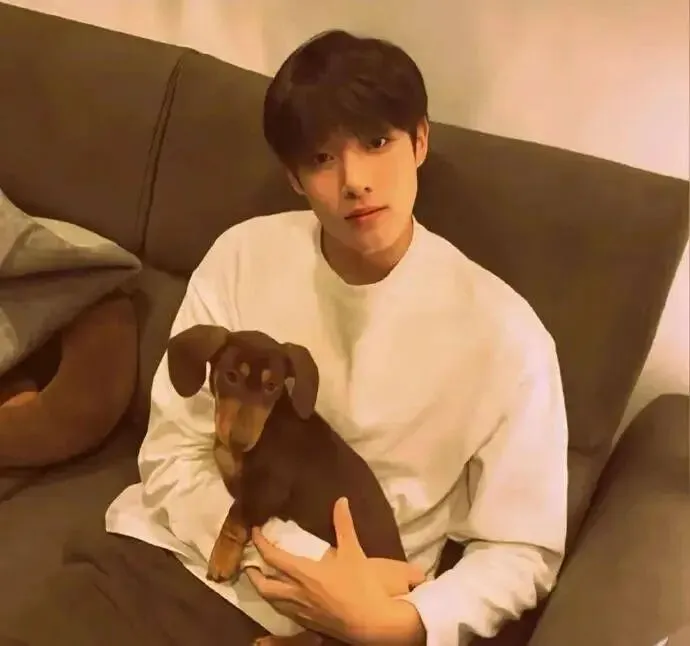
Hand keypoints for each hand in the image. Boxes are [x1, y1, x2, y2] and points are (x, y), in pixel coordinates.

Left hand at [245, 497, 425, 644]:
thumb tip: (341, 500)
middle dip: (253, 573)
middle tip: (250, 563)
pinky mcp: (307, 624)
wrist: (370, 623)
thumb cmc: (360, 585)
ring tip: (263, 579)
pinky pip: (283, 612)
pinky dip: (277, 602)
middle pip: (264, 585)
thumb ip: (344, 524)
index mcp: (303, 572)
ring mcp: (300, 611)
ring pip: (271, 601)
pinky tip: (284, 598)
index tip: (254, 531)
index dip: (260, 543)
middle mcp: (295, 593)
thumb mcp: (353, 550)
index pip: (273, 557)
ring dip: (263, 589)